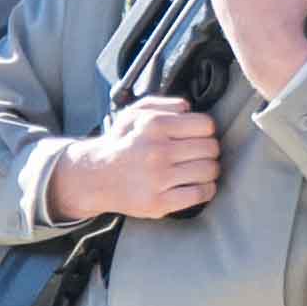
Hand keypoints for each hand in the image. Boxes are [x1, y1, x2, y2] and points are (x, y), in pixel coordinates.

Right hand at [54, 93, 221, 223]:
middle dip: (209, 150)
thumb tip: (189, 108)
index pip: (205, 125)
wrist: (96, 176)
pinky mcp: (160, 202)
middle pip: (210, 148)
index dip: (205, 130)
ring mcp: (159, 178)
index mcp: (154, 125)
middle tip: (199, 153)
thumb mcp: (134, 113)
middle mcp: (158, 151)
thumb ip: (164, 104)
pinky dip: (206, 189)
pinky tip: (198, 185)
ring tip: (199, 168)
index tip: (198, 136)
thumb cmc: (120, 144)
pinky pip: (200, 193)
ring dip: (210, 169)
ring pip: (209, 170)